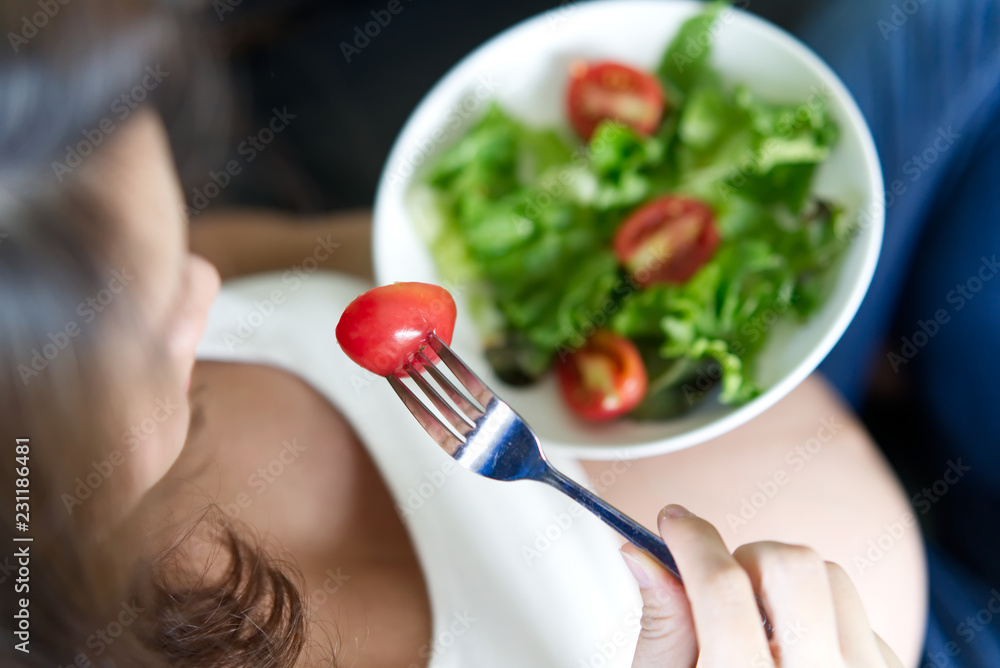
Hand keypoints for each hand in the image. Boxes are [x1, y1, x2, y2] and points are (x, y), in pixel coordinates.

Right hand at [621, 504, 903, 667]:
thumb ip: (662, 628)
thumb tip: (642, 553)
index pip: (722, 588)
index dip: (690, 539)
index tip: (674, 523)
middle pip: (793, 568)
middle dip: (746, 556)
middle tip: (719, 580)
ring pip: (834, 580)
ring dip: (788, 583)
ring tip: (759, 623)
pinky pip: (864, 617)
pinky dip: (824, 617)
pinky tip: (795, 654)